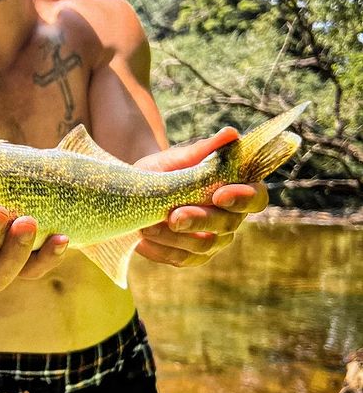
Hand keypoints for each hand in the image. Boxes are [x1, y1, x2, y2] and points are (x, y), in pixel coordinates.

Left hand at [135, 127, 268, 267]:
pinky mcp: (191, 257)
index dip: (243, 198)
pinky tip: (145, 237)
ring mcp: (213, 241)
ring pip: (203, 245)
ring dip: (175, 236)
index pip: (257, 198)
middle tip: (175, 215)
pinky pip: (181, 258)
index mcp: (237, 191)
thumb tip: (230, 134)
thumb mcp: (178, 159)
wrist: (135, 195)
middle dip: (201, 220)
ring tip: (150, 225)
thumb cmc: (164, 173)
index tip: (219, 194)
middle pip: (227, 225)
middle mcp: (230, 219)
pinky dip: (162, 248)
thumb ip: (204, 150)